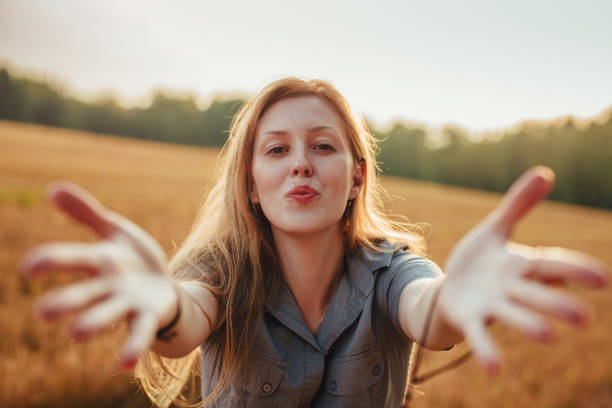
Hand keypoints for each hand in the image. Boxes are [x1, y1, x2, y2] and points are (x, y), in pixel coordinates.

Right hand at [19, 181, 176, 369]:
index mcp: (99, 262)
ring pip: (108, 314)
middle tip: (43, 313)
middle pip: (85, 294)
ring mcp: (127, 303)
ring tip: (75, 333)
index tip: (29, 267)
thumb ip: (86, 213)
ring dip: (92, 323)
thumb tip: (53, 188)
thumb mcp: (114, 230)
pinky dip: (133, 346)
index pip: (72, 259)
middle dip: (66, 302)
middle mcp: (108, 286)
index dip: (52, 262)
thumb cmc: (132, 258)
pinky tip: (125, 363)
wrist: (163, 284)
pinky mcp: (149, 315)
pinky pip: (139, 332)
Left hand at [437, 166, 608, 373]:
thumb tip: (545, 172)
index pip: (552, 264)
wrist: (447, 289)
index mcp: (521, 265)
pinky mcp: (469, 320)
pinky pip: (480, 335)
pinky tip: (494, 368)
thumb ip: (519, 204)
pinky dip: (487, 350)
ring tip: (549, 337)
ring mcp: (491, 306)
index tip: (603, 278)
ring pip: (513, 315)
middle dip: (557, 303)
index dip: (575, 270)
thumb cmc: (479, 261)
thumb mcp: (495, 229)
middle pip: (536, 294)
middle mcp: (511, 288)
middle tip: (584, 317)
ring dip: (529, 324)